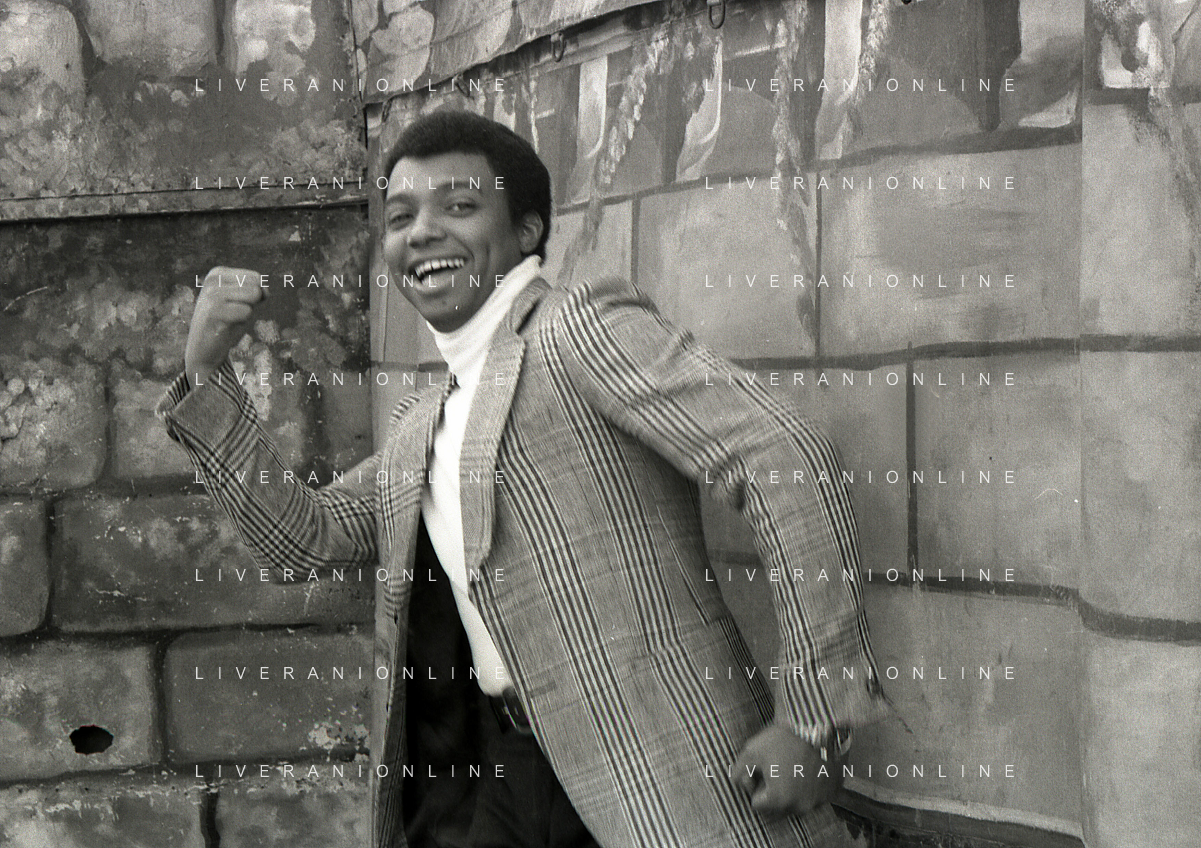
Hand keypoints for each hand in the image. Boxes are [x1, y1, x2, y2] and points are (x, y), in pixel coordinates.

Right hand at [185, 267, 267, 383]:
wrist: (204, 349)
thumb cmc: (226, 323)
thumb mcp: (243, 302)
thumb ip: (257, 291)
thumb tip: (265, 291)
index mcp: (218, 273)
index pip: (256, 278)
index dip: (254, 296)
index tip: (235, 305)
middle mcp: (213, 280)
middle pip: (256, 286)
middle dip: (251, 304)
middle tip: (233, 314)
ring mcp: (212, 294)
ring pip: (254, 295)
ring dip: (246, 313)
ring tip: (230, 319)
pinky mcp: (214, 311)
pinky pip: (247, 311)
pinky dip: (242, 322)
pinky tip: (225, 327)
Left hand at [731, 724, 840, 819]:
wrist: (819, 725)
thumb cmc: (785, 739)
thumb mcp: (752, 751)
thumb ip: (739, 770)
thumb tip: (736, 782)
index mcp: (779, 800)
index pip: (757, 804)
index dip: (754, 785)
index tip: (761, 769)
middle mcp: (800, 806)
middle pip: (777, 808)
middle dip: (772, 792)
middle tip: (775, 768)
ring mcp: (819, 801)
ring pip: (797, 803)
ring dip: (792, 790)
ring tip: (792, 766)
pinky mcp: (832, 793)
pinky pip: (816, 797)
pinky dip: (810, 786)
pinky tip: (807, 768)